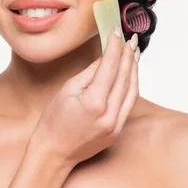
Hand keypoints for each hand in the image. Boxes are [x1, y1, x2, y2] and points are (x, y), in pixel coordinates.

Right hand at [30, 28, 139, 166]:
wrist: (54, 154)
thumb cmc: (53, 122)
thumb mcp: (67, 91)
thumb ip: (89, 73)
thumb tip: (105, 57)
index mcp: (94, 103)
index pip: (110, 67)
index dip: (115, 48)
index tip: (116, 33)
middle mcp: (109, 115)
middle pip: (124, 77)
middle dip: (128, 55)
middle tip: (130, 39)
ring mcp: (116, 125)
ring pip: (132, 90)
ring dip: (133, 70)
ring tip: (133, 53)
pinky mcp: (118, 131)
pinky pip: (129, 103)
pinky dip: (131, 86)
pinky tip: (130, 74)